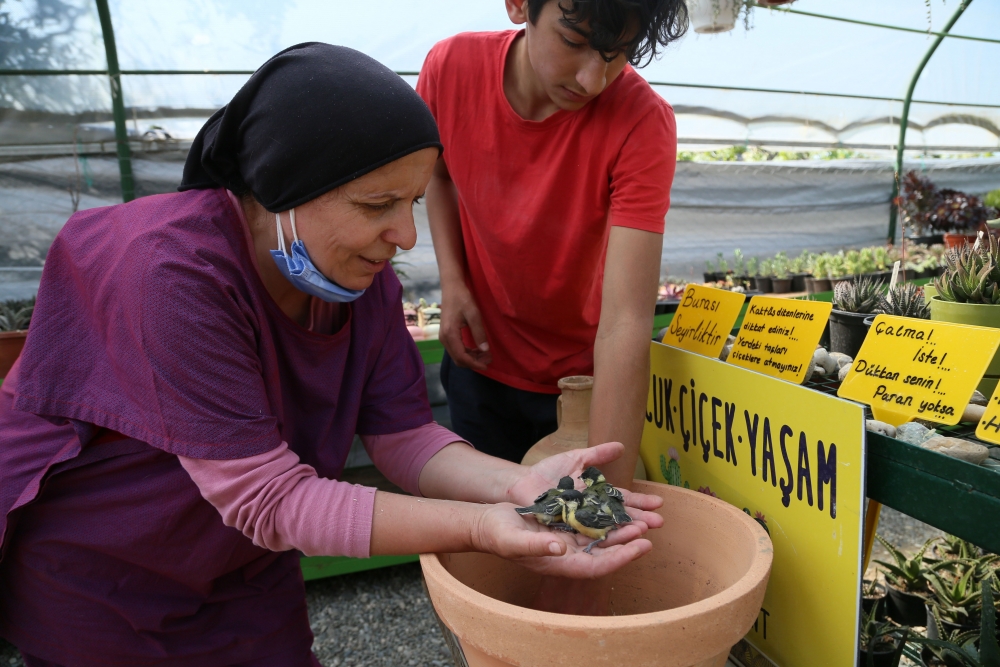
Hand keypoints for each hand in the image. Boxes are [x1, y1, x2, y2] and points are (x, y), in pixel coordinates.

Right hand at [440, 281, 490, 369]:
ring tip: (485, 354)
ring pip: (457, 356)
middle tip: (489, 358)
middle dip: (474, 362)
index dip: (475, 363)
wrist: (451, 288)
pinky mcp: (446, 335)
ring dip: (471, 358)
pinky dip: (467, 353)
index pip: (461, 357)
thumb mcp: (474, 314)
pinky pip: (456, 349)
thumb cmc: (462, 299)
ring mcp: (444, 337)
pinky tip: (477, 349)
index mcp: (450, 334)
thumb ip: (479, 333)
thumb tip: (485, 350)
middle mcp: (444, 338)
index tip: (487, 364)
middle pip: (458, 359)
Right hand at [473, 502, 652, 578]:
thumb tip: (560, 549)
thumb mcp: (514, 541)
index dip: (620, 558)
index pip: (597, 567)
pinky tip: (618, 506)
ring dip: (620, 529)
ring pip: (601, 537)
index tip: (640, 547)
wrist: (488, 523)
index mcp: (559, 564)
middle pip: (604, 552)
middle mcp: (568, 554)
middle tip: (647, 530)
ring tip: (641, 519)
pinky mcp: (565, 525)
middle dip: (627, 543)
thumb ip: (536, 546)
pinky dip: (605, 516)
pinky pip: (590, 522)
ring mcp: (568, 540)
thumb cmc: (498, 536)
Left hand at [507, 441, 664, 530]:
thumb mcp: (575, 459)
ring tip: (643, 531)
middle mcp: (592, 513)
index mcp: (596, 496)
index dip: (640, 502)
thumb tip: (621, 446)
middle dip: (639, 519)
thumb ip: (597, 454)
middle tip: (659, 522)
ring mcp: (580, 523)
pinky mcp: (566, 531)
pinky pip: (586, 535)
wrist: (522, 484)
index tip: (658, 503)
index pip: (622, 500)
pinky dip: (601, 537)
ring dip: (625, 530)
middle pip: (619, 517)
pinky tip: (615, 542)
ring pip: (607, 528)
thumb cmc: (547, 473)